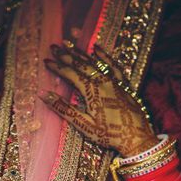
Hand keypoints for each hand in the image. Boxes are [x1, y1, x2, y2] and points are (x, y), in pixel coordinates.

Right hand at [40, 42, 157, 156]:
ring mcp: (114, 81)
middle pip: (81, 64)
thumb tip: (44, 95)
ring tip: (70, 43)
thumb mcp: (83, 125)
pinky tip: (97, 48)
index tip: (46, 60)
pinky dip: (104, 55)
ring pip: (95, 61)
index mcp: (91, 90)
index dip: (57, 67)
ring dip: (81, 52)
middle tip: (54, 46)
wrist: (136, 137)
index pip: (70, 74)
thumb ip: (63, 108)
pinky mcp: (123, 84)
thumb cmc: (109, 134)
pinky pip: (112, 65)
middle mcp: (103, 81)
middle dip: (66, 55)